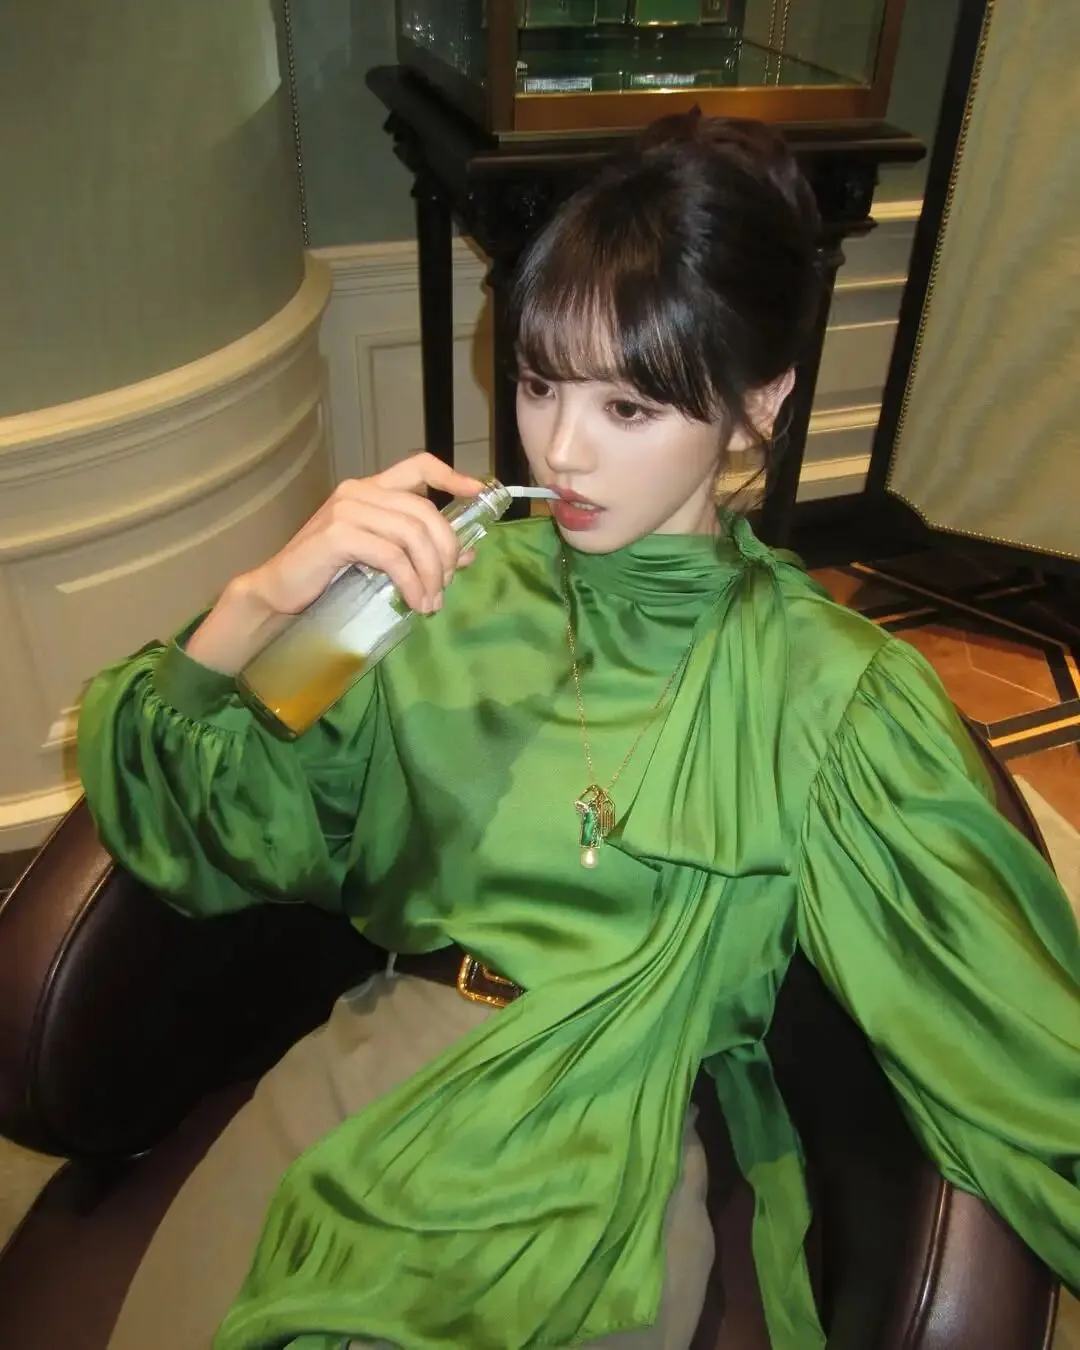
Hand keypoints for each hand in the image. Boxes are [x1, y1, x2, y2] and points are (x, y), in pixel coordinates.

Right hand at [242, 454, 485, 617]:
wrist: (278, 590)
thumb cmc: (327, 574)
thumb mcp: (379, 559)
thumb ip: (418, 551)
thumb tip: (466, 555)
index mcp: (370, 488)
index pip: (418, 465)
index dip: (452, 476)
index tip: (479, 493)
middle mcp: (359, 490)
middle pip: (424, 510)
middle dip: (445, 549)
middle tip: (445, 584)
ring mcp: (347, 509)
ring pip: (412, 534)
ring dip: (430, 572)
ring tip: (431, 601)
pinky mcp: (338, 535)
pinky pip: (391, 556)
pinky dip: (410, 582)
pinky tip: (414, 601)